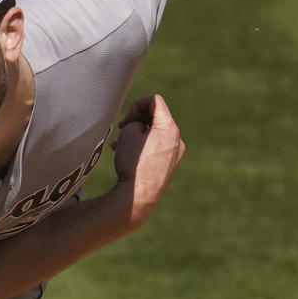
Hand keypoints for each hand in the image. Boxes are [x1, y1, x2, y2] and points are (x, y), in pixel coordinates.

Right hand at [110, 94, 184, 227]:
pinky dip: (142, 146)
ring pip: (154, 133)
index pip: (154, 101)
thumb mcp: (128, 133)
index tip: (126, 121)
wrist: (138, 197)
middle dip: (136, 120)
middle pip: (156, 117)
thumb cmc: (133, 164)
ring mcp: (174, 154)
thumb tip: (140, 128)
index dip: (136, 104)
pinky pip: (155, 148)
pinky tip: (126, 154)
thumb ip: (135, 121)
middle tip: (122, 131)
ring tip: (120, 144)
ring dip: (137, 134)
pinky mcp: (168, 166)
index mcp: (170, 128)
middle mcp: (177, 140)